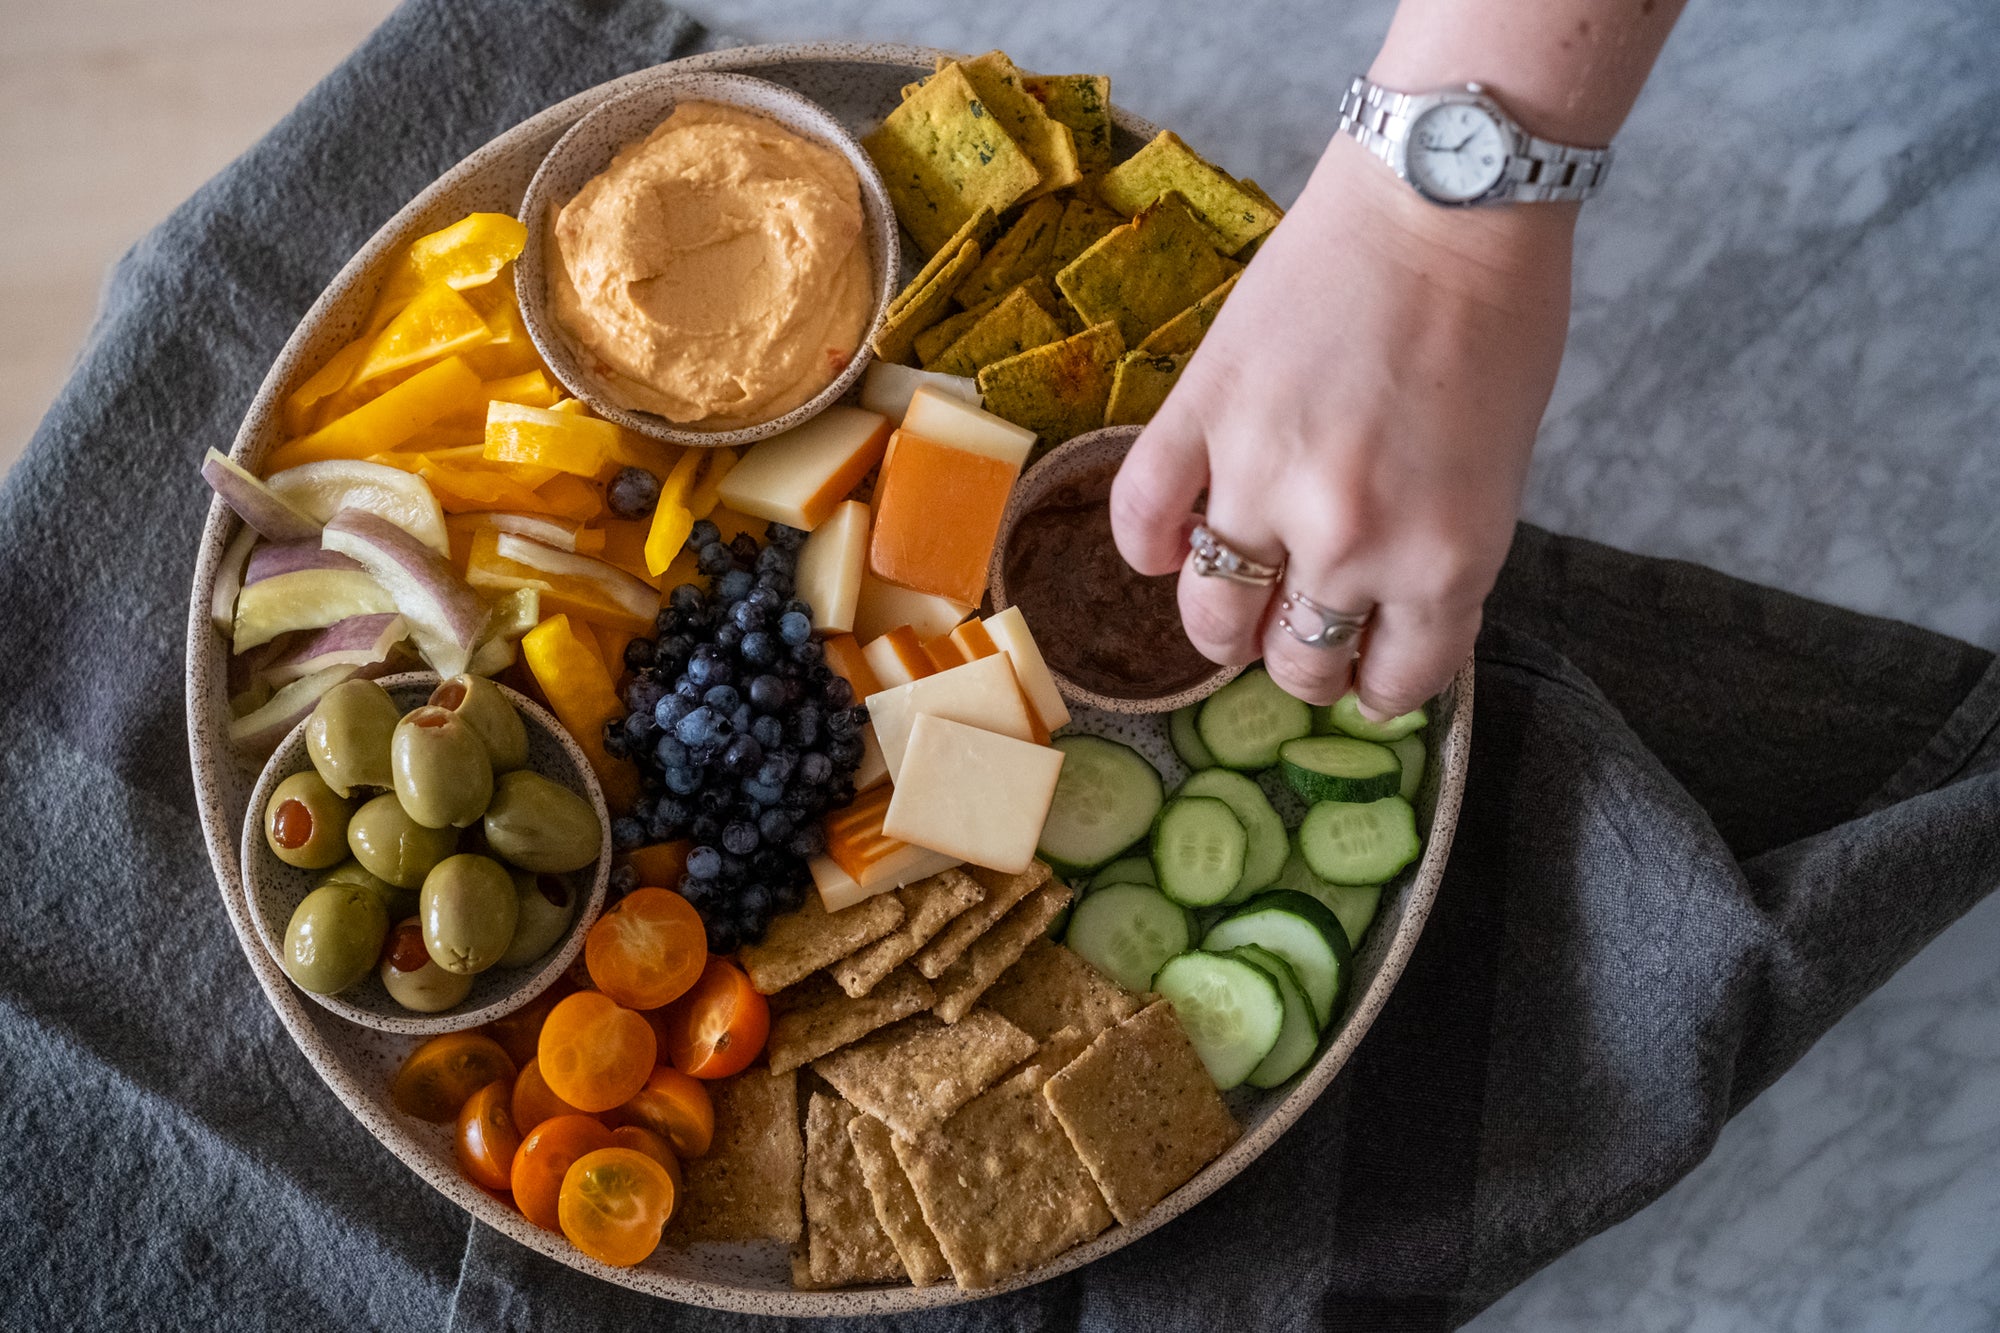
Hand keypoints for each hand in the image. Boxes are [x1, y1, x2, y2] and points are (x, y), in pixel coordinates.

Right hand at [1109, 135, 1576, 714]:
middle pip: (1296, 661)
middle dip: (1300, 660)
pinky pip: (1143, 519)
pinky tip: (1166, 545)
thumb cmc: (1499, 325)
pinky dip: (1147, 545)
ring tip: (1233, 600)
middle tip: (1301, 629)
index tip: (1366, 669)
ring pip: (1213, 615)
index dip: (1377, 686)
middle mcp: (1350, 540)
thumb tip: (1376, 618)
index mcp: (1443, 560)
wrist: (1444, 198)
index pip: (1392, 685)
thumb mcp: (1502, 477)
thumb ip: (1439, 560)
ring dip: (1222, 626)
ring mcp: (1263, 481)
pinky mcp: (1199, 417)